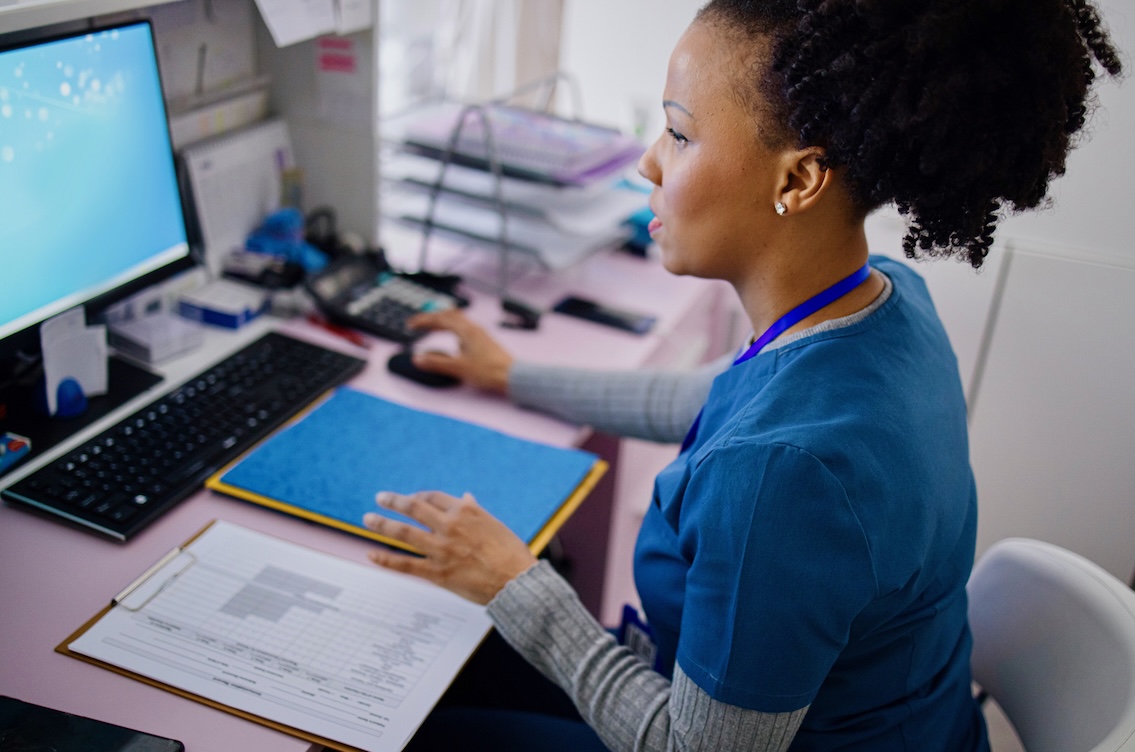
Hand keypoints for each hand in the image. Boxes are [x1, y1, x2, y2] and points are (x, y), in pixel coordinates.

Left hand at [364, 490, 537, 604]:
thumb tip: (465, 497)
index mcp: (465, 511)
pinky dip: (386, 560)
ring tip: (368, 518)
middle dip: (393, 501)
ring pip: (403, 533)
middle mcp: (450, 526)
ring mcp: (441, 549)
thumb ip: (475, 512)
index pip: (433, 497)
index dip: (418, 496)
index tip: (410, 498)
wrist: (516, 581)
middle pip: (413, 508)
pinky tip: (371, 555)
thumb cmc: (510, 553)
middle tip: (380, 498)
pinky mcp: (437, 573)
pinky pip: (405, 565)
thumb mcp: (494, 525)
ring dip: (382, 524)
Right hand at [404, 309, 512, 393]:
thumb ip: (436, 363)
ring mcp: (480, 334)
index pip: (440, 319)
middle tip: (419, 323)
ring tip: (432, 327)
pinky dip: (452, 329)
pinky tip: (453, 340)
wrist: (512, 376)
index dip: (423, 321)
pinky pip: (464, 329)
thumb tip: (417, 358)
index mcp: (466, 331)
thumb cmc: (489, 371)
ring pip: (458, 321)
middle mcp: (473, 329)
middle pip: (449, 315)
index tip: (410, 325)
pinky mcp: (484, 342)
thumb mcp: (458, 368)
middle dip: (432, 317)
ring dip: (443, 322)